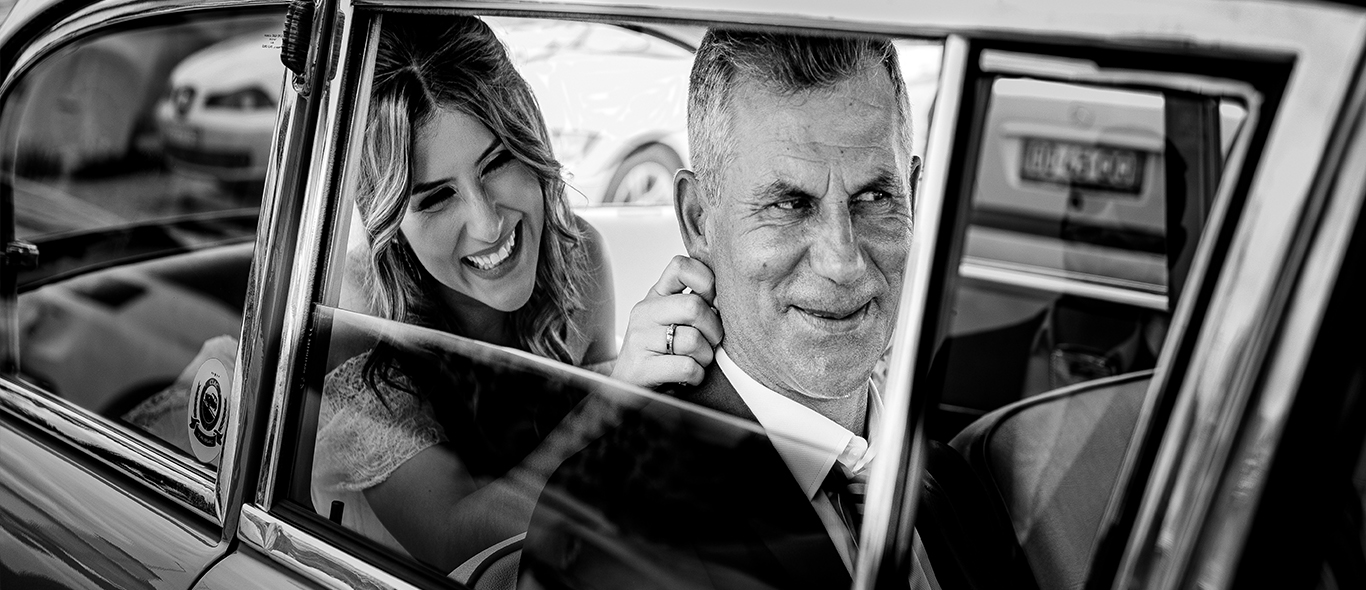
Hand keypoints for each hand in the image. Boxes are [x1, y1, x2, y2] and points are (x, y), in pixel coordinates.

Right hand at [611, 255, 722, 389]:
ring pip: (693, 340)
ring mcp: (639, 339)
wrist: (627, 390)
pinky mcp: (641, 366)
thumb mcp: (674, 321)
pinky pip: (686, 366)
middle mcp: (644, 312)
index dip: (707, 281)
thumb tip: (726, 299)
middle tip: (712, 343)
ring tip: (697, 362)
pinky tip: (688, 377)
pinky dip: (696, 375)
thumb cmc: (660, 354)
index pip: (681, 266)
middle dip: (714, 329)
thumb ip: (696, 304)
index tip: (715, 303)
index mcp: (655, 296)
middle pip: (693, 306)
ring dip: (705, 357)